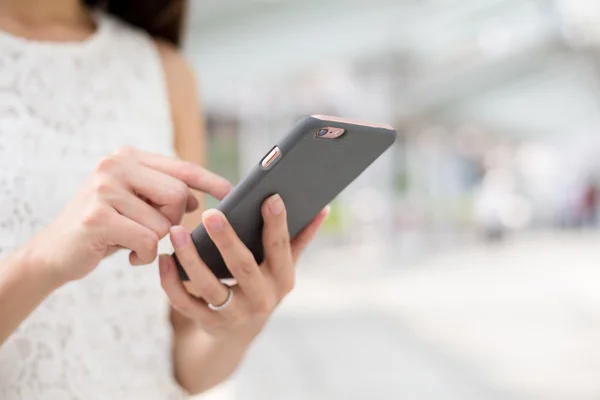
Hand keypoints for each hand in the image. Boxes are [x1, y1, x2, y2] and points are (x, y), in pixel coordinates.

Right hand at [27, 147, 230, 285]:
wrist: (53, 252)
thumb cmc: (104, 228)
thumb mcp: (134, 204)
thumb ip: (162, 194)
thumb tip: (196, 198)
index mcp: (126, 157)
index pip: (180, 167)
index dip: (208, 180)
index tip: (230, 192)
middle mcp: (114, 165)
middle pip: (176, 195)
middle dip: (172, 221)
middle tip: (151, 230)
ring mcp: (103, 189)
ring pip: (162, 223)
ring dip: (153, 242)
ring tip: (130, 242)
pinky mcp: (98, 217)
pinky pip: (148, 241)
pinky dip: (144, 256)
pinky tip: (126, 254)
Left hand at [159, 195, 328, 337]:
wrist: (241, 331)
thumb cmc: (264, 283)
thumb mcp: (284, 265)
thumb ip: (299, 238)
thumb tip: (322, 208)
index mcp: (283, 279)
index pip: (281, 248)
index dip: (277, 223)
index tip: (269, 197)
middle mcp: (262, 298)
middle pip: (243, 267)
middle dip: (226, 240)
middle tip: (210, 214)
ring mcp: (234, 314)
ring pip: (209, 286)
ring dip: (190, 258)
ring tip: (176, 231)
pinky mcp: (208, 323)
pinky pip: (185, 302)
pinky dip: (171, 281)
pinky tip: (163, 258)